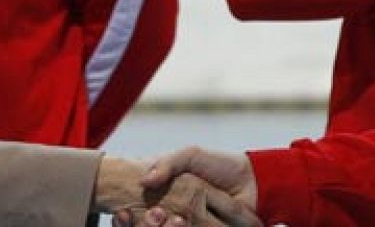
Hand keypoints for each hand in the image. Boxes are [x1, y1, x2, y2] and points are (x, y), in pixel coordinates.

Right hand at [98, 154, 258, 225]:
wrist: (253, 179)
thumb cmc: (219, 165)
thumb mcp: (190, 156)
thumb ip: (168, 164)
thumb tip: (145, 180)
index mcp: (167, 199)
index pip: (138, 214)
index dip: (126, 218)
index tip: (121, 214)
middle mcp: (177, 217)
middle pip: (152, 226)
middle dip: (147, 225)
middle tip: (155, 214)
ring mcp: (195, 226)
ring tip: (176, 219)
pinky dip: (191, 226)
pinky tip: (181, 220)